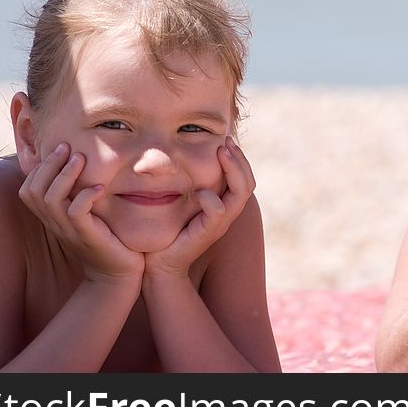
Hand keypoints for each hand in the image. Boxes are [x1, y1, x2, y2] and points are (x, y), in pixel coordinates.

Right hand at [18, 143, 144, 281]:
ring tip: (82, 158)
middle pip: (34, 190)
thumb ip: (80, 195)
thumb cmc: (107, 239)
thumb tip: (84, 165)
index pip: (28, 189)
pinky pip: (76, 212)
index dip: (39, 168)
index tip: (59, 148)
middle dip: (49, 164)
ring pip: (52, 198)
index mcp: (52, 217)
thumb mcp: (89, 215)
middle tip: (68, 147)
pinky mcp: (87, 236)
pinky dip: (85, 196)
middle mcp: (55, 223)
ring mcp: (69, 231)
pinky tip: (98, 188)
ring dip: (66, 174)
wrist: (118, 274)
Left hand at [144, 138, 255, 276]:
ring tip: (222, 153)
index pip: (244, 180)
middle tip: (226, 142)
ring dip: (233, 170)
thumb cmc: (167, 233)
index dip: (239, 159)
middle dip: (239, 160)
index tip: (226, 141)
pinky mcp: (207, 233)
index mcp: (223, 206)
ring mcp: (219, 224)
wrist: (159, 265)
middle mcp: (226, 214)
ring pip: (240, 194)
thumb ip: (188, 185)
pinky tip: (197, 192)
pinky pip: (218, 212)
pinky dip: (210, 198)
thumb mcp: (180, 203)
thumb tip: (182, 159)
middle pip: (248, 184)